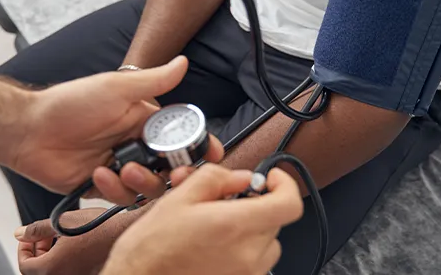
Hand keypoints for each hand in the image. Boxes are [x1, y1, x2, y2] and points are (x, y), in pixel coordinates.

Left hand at [7, 56, 223, 202]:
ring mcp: (120, 167)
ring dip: (142, 181)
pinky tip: (97, 174)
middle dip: (177, 174)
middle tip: (175, 175)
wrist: (29, 131)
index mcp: (144, 120)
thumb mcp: (116, 88)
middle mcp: (136, 145)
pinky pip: (122, 197)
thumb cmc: (70, 103)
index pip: (182, 137)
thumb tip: (182, 62)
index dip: (199, 147)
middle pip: (172, 168)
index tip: (211, 155)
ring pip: (150, 187)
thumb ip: (153, 81)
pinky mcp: (103, 187)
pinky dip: (113, 189)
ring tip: (122, 169)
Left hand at [14, 208, 135, 274]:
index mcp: (52, 268)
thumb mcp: (62, 221)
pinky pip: (68, 271)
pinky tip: (75, 246)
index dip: (24, 249)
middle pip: (38, 271)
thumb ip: (36, 229)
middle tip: (46, 236)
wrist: (127, 232)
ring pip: (53, 272)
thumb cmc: (99, 226)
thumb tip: (20, 233)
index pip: (25, 265)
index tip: (30, 237)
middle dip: (38, 252)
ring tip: (62, 238)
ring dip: (51, 257)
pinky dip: (65, 261)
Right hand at [102, 164, 303, 274]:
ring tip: (218, 229)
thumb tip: (239, 176)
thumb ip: (215, 179)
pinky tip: (214, 248)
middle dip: (256, 206)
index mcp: (235, 226)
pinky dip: (242, 252)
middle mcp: (247, 254)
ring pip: (267, 244)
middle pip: (275, 221)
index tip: (269, 179)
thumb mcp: (178, 199)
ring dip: (251, 231)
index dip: (284, 185)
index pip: (289, 204)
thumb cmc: (151, 250)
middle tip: (226, 202)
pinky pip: (254, 264)